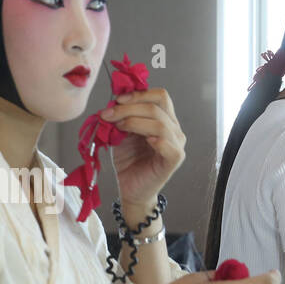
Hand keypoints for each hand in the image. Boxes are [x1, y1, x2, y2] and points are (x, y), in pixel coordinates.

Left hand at [102, 88, 185, 206]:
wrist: (130, 188)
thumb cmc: (128, 161)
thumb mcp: (121, 133)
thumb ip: (121, 117)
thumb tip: (112, 103)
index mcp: (163, 118)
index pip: (159, 96)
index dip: (138, 94)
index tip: (117, 100)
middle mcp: (173, 128)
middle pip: (157, 106)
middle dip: (129, 108)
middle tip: (108, 114)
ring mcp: (176, 144)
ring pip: (160, 123)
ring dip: (134, 121)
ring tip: (118, 127)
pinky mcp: (174, 159)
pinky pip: (168, 145)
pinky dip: (155, 139)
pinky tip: (144, 140)